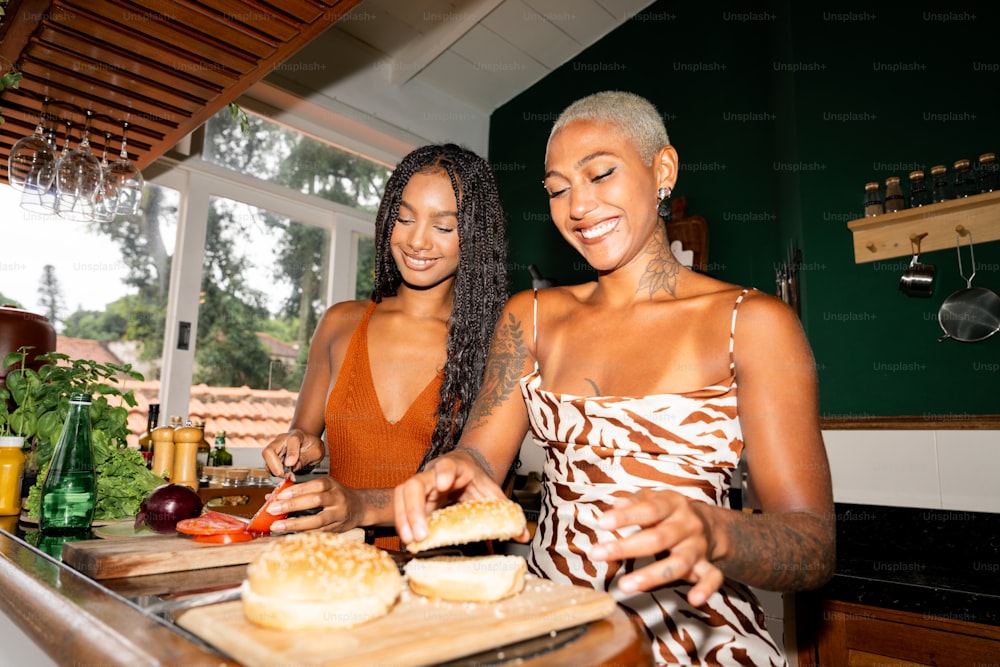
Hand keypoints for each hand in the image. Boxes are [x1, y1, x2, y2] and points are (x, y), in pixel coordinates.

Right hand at [262, 428, 323, 475]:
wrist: (306, 442)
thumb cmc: (311, 446)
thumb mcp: (316, 452)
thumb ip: (305, 458)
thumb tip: (291, 466)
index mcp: (297, 435)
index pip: (292, 440)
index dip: (292, 453)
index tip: (292, 464)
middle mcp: (282, 440)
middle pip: (269, 451)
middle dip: (276, 467)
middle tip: (287, 475)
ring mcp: (275, 448)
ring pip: (267, 461)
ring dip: (276, 472)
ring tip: (289, 475)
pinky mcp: (272, 457)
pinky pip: (269, 467)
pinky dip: (276, 473)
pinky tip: (286, 474)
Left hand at [267, 476, 363, 532]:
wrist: (360, 507)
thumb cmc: (336, 495)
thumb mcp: (323, 486)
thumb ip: (300, 490)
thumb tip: (273, 496)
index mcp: (332, 485)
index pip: (315, 485)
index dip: (297, 490)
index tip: (280, 495)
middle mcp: (338, 498)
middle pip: (316, 501)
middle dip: (292, 505)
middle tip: (273, 509)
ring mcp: (339, 514)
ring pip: (318, 520)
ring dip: (295, 523)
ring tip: (277, 525)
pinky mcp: (337, 529)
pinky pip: (319, 532)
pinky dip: (304, 533)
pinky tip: (290, 533)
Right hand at [394, 450, 513, 545]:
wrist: (465, 472)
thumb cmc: (477, 482)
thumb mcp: (493, 494)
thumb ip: (506, 512)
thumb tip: (523, 535)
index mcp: (456, 467)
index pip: (447, 465)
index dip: (443, 472)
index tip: (443, 484)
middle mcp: (433, 473)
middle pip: (416, 483)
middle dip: (415, 507)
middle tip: (421, 533)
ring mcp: (421, 485)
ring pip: (403, 494)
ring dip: (404, 518)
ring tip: (410, 541)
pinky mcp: (413, 498)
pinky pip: (400, 507)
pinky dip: (402, 523)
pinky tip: (408, 540)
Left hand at [591, 489, 724, 606]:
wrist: (708, 524)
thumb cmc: (668, 513)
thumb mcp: (653, 499)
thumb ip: (635, 502)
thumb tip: (616, 505)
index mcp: (673, 504)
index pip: (649, 509)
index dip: (626, 516)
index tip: (602, 523)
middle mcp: (687, 525)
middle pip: (658, 538)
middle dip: (626, 548)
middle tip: (597, 554)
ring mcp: (698, 546)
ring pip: (679, 563)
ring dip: (652, 576)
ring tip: (625, 585)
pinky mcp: (707, 565)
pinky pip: (712, 578)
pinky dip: (706, 589)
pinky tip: (694, 600)